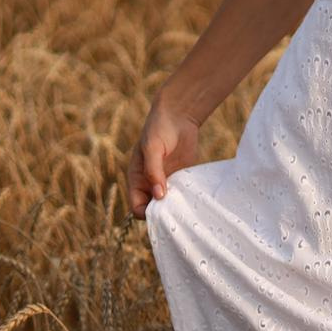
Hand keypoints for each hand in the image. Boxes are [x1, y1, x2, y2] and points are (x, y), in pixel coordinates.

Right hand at [129, 98, 204, 218]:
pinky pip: (182, 195)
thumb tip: (158, 196)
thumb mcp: (152, 149)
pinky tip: (194, 199)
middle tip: (177, 213)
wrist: (178, 116)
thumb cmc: (159, 129)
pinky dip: (186, 199)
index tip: (161, 212)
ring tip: (187, 207)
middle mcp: (150, 184)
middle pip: (153, 209)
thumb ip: (153, 171)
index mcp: (137, 179)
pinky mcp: (181, 178)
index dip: (146, 213)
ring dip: (176, 208)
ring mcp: (166, 181)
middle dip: (162, 214)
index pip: (136, 206)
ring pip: (168, 204)